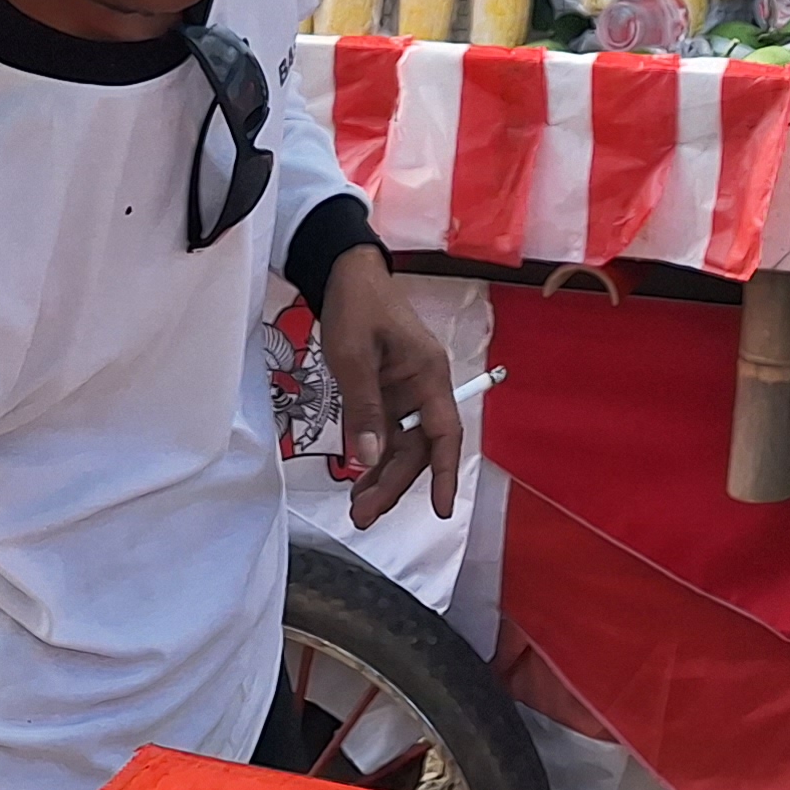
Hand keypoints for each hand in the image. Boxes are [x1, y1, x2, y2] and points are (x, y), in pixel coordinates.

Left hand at [321, 245, 464, 529]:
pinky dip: (372, 458)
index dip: (443, 473)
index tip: (441, 509)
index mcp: (428, 375)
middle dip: (394, 484)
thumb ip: (364, 408)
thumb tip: (369, 459)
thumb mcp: (354, 357)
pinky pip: (385, 433)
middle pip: (418, 448)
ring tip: (358, 509)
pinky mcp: (386, 393)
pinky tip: (358, 480)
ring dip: (382, 477)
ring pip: (401, 446)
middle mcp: (423, 388)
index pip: (444, 433)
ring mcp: (404, 392)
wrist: (346, 273)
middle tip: (363, 516)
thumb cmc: (357, 307)